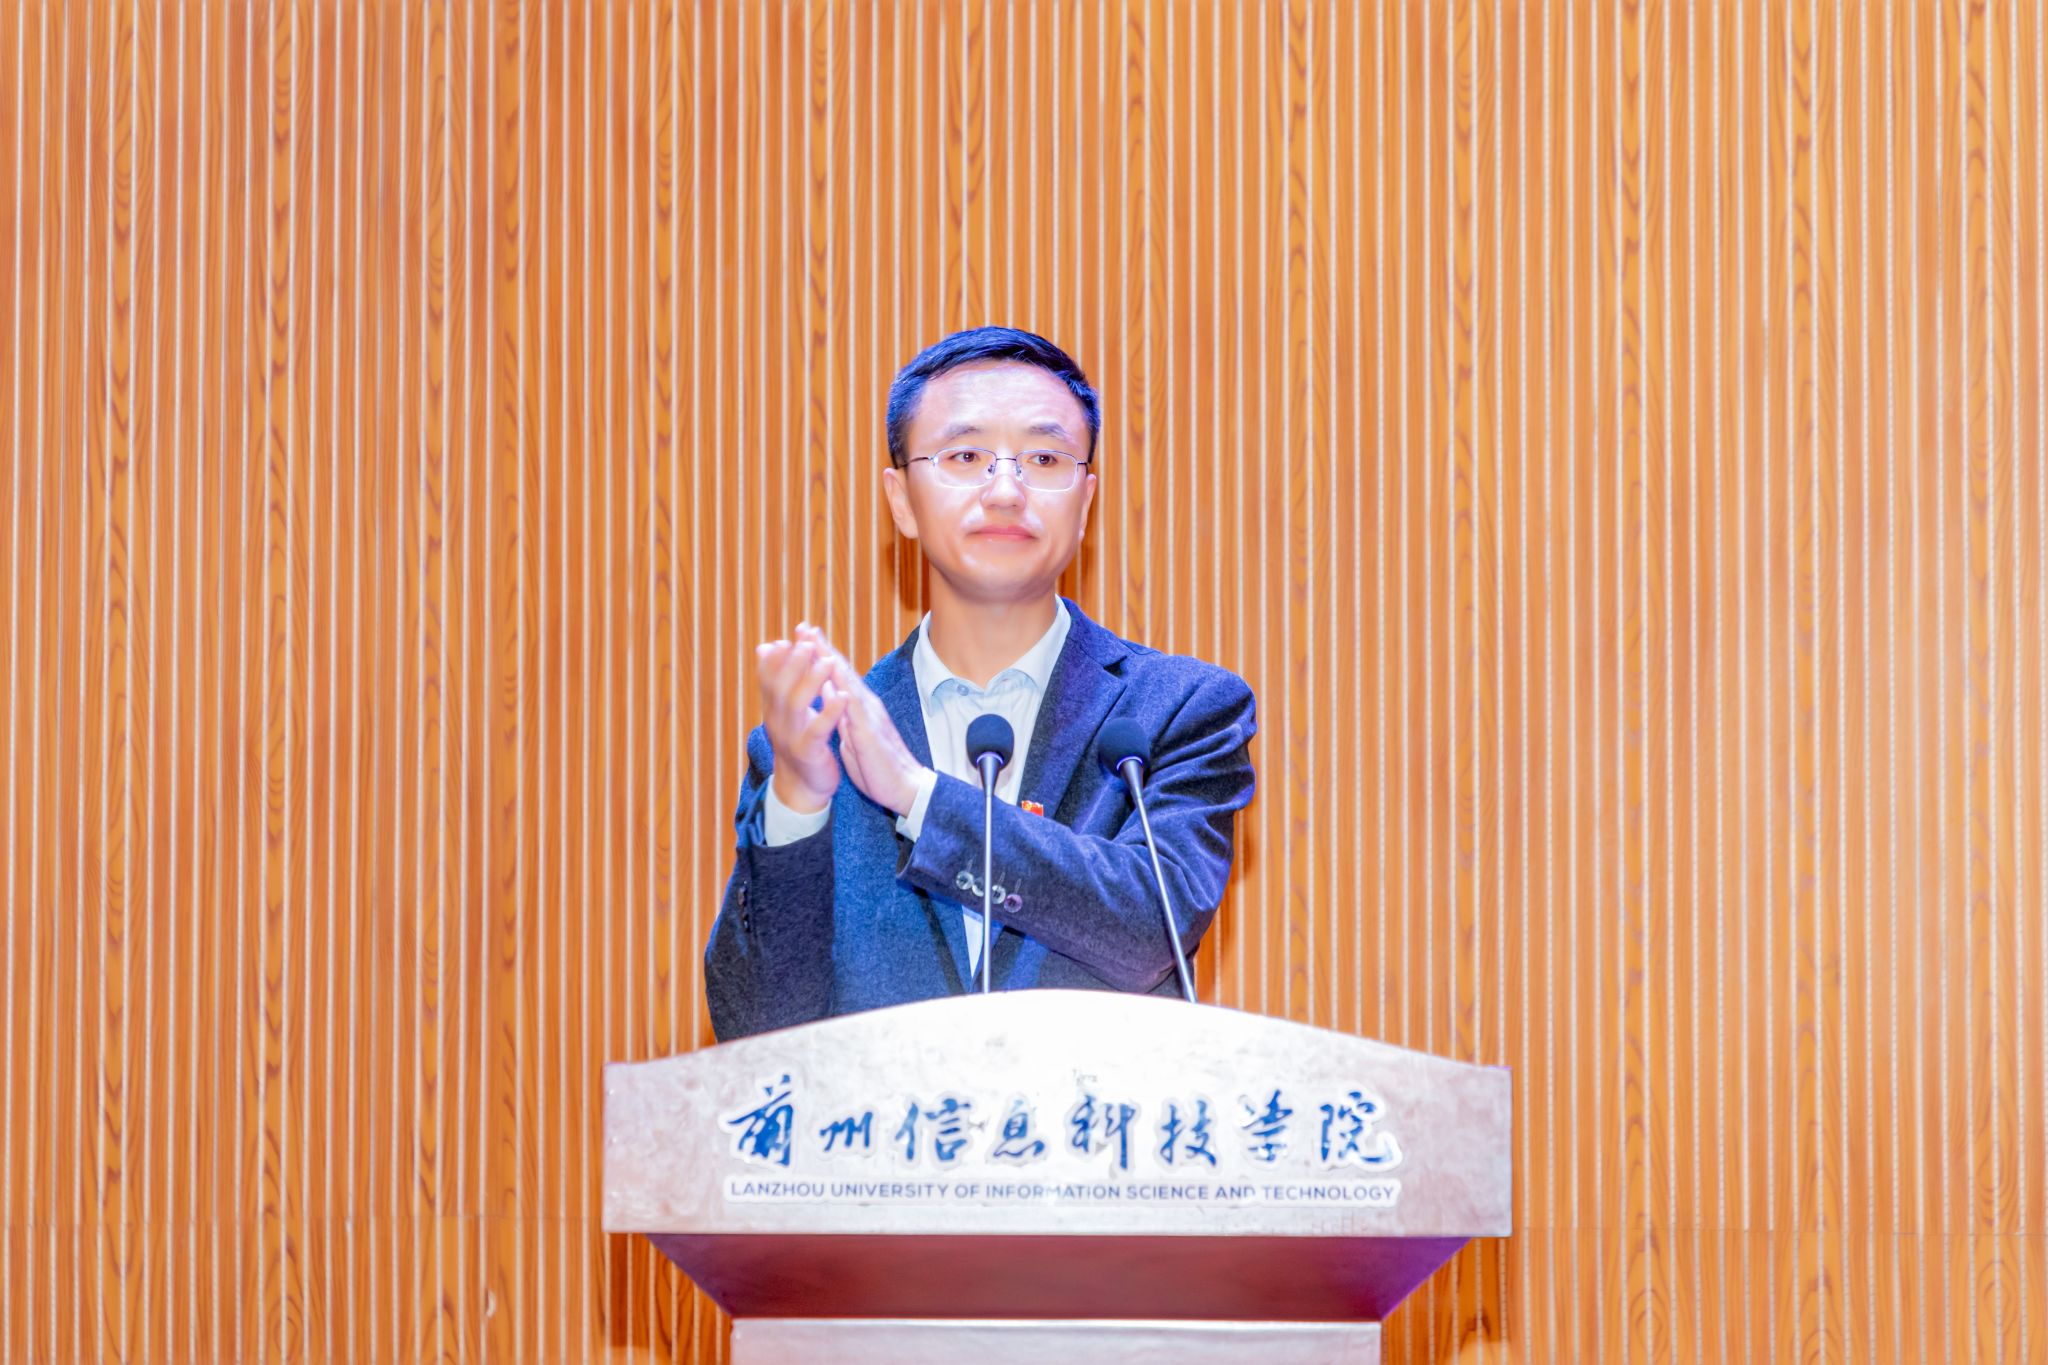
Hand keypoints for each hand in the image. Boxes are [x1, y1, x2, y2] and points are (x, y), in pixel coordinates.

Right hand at [755, 629, 852, 813]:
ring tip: (828, 662)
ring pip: (796, 704)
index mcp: (773, 708)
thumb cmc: (800, 741)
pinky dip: (829, 711)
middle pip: (780, 685)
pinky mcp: (807, 752)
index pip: (768, 676)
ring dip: (811, 680)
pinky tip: (843, 697)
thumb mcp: (787, 710)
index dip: (777, 656)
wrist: (803, 787)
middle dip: (794, 662)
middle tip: (808, 642)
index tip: (791, 636)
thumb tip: (766, 645)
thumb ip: (780, 680)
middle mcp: (776, 720)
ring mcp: (790, 737)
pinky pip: (816, 730)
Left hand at [794, 624, 930, 817]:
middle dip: (821, 648)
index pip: (838, 677)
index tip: (803, 637)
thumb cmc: (879, 767)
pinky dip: (842, 687)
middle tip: (803, 626)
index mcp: (859, 708)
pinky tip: (831, 674)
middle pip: (841, 671)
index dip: (820, 657)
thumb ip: (842, 714)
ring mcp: (869, 715)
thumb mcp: (854, 736)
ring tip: (812, 640)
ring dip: (829, 659)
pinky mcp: (870, 731)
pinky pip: (854, 706)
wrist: (906, 789)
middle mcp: (865, 705)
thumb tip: (829, 695)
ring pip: (847, 681)